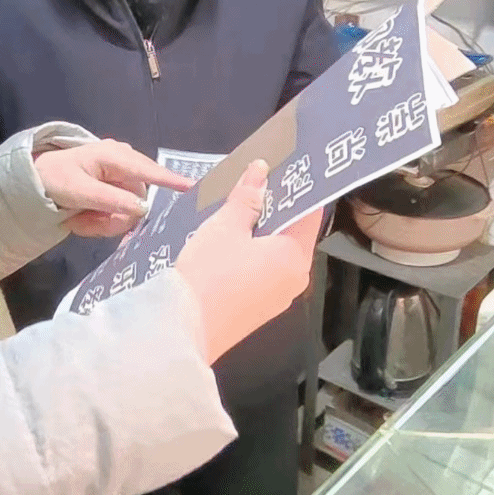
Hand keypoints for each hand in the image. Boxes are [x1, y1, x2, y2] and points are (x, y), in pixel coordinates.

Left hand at [35, 140, 192, 237]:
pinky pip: (118, 215)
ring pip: (128, 213)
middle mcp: (124, 165)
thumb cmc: (55, 178)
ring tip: (78, 220)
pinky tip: (81, 219)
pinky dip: (99, 222)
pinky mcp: (116, 194)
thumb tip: (142, 208)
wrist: (36, 180)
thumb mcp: (78, 189)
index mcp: (116, 156)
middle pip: (138, 201)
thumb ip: (110, 199)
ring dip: (103, 222)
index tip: (194, 189)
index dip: (171, 181)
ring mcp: (121, 180)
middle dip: (112, 218)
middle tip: (84, 222)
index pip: (149, 171)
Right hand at [176, 161, 320, 363]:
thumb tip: (261, 170)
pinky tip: (231, 242)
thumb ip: (247, 198)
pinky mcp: (261, 309)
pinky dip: (254, 252)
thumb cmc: (210, 272)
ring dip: (262, 230)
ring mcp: (279, 297)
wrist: (184, 330)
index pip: (309, 210)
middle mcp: (296, 277)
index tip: (284, 164)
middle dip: (275, 206)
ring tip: (238, 207)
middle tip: (255, 181)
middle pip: (294, 232)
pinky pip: (265, 271)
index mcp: (295, 255)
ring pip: (277, 252)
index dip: (297, 185)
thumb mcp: (225, 227)